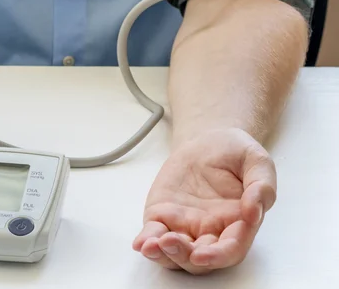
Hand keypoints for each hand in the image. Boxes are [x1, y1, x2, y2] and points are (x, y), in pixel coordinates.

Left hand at [133, 128, 275, 274]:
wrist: (209, 142)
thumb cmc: (236, 155)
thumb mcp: (257, 162)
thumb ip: (261, 186)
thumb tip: (254, 210)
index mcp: (238, 224)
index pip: (230, 249)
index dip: (217, 256)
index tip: (201, 254)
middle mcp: (211, 231)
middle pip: (199, 259)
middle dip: (184, 256)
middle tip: (170, 242)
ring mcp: (185, 225)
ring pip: (174, 253)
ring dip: (162, 254)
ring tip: (151, 245)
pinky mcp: (163, 215)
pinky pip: (154, 233)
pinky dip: (147, 240)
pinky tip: (140, 243)